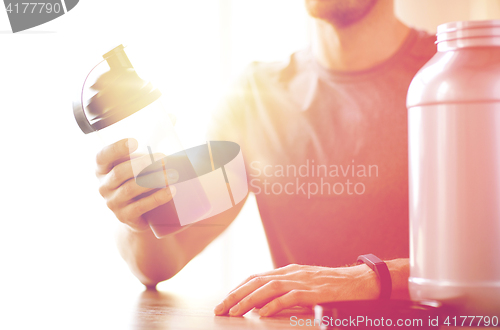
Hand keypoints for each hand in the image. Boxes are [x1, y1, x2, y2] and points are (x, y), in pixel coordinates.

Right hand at [95, 138, 175, 231]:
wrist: (137, 214)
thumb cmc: (138, 178)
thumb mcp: (140, 159)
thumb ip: (153, 138)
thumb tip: (171, 116)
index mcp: (102, 168)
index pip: (102, 156)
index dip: (116, 148)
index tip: (135, 141)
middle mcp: (103, 185)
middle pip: (119, 173)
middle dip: (142, 164)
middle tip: (164, 156)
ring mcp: (112, 203)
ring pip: (130, 189)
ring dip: (152, 180)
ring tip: (173, 173)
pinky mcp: (125, 217)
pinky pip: (141, 207)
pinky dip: (157, 198)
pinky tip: (171, 191)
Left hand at [214, 263, 378, 316]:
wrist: (357, 281)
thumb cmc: (331, 284)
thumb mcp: (304, 282)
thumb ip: (285, 289)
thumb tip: (264, 303)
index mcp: (288, 271)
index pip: (256, 277)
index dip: (239, 288)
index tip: (226, 299)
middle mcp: (291, 273)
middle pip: (256, 281)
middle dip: (235, 294)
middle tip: (220, 308)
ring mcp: (301, 281)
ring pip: (267, 288)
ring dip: (248, 300)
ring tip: (234, 312)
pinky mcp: (311, 292)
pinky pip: (288, 298)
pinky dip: (273, 305)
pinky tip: (262, 314)